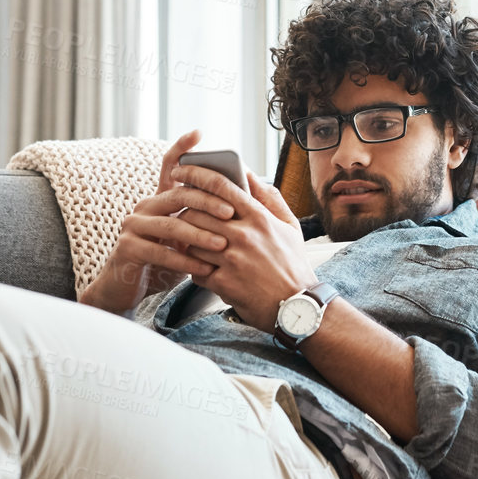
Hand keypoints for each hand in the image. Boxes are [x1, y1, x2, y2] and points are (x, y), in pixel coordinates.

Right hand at [80, 128, 239, 314]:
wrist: (124, 290)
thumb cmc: (161, 263)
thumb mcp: (183, 240)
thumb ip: (199, 222)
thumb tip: (236, 206)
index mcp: (158, 200)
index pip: (168, 166)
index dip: (181, 147)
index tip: (198, 132)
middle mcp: (144, 207)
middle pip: (179, 195)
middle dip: (208, 202)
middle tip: (232, 213)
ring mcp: (132, 226)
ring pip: (171, 225)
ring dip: (200, 236)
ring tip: (223, 245)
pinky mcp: (127, 248)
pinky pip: (160, 251)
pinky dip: (185, 260)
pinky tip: (204, 269)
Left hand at [172, 164, 316, 335]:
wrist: (297, 307)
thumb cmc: (293, 264)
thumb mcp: (289, 226)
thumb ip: (269, 197)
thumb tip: (249, 173)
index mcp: (259, 217)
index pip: (220, 186)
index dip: (195, 174)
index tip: (180, 171)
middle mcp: (244, 235)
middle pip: (197, 212)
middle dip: (185, 211)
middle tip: (180, 213)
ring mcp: (232, 260)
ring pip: (191, 240)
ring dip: (186, 240)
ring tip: (188, 240)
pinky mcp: (223, 283)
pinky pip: (195, 269)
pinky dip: (193, 267)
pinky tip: (200, 267)